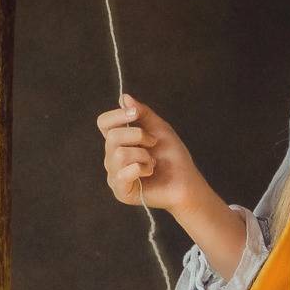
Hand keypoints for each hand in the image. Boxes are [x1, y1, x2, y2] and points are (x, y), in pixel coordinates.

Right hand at [96, 93, 203, 211]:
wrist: (186, 181)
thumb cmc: (173, 156)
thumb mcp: (159, 128)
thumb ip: (142, 113)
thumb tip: (124, 97)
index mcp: (119, 141)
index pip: (104, 123)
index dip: (117, 115)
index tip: (135, 114)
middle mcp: (112, 157)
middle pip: (112, 137)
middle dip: (138, 136)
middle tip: (153, 144)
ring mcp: (115, 174)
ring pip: (119, 154)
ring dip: (143, 155)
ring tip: (153, 162)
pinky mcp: (121, 191)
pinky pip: (122, 174)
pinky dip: (141, 169)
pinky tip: (149, 173)